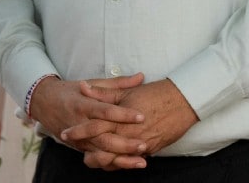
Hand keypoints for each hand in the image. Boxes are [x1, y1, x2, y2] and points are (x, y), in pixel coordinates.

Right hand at [28, 74, 146, 166]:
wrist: (43, 103)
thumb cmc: (70, 91)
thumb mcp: (91, 83)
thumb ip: (117, 83)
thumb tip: (141, 77)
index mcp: (83, 105)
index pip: (105, 111)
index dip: (123, 114)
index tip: (142, 116)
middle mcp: (80, 123)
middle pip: (103, 137)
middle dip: (124, 143)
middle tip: (144, 144)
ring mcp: (78, 138)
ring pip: (101, 152)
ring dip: (122, 158)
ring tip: (142, 160)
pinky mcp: (79, 147)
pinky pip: (96, 158)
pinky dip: (113, 163)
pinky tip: (129, 164)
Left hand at [62, 77, 198, 170]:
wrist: (183, 102)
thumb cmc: (154, 94)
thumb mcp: (126, 92)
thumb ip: (103, 93)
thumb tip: (83, 87)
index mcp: (120, 117)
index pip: (94, 126)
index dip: (79, 131)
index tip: (66, 133)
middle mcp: (128, 133)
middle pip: (103, 148)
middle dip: (87, 150)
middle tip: (74, 150)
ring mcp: (140, 143)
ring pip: (116, 158)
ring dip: (102, 160)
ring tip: (89, 158)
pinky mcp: (150, 150)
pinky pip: (131, 160)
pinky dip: (120, 162)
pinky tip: (111, 161)